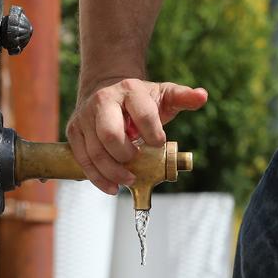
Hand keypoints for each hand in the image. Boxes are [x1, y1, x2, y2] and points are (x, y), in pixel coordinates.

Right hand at [66, 77, 207, 194]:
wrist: (105, 90)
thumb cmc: (139, 98)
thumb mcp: (162, 94)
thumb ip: (183, 97)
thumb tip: (203, 96)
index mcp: (129, 90)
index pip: (142, 114)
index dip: (153, 133)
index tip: (158, 143)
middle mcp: (103, 101)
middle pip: (110, 133)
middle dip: (125, 155)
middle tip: (137, 161)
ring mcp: (85, 117)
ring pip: (94, 150)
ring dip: (112, 172)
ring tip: (128, 181)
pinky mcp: (74, 132)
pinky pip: (83, 159)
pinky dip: (97, 177)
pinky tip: (112, 187)